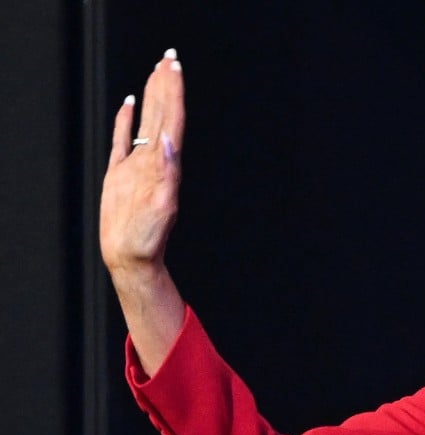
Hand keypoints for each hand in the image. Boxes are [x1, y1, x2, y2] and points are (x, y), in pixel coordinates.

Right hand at [100, 48, 185, 274]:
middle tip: (169, 59)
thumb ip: (166, 174)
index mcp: (165, 166)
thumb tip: (169, 142)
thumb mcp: (161, 205)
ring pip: (145, 121)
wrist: (131, 256)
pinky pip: (122, 139)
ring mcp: (136, 165)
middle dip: (166, 86)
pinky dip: (126, 119)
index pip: (171, 120)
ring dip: (152, 97)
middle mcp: (154, 160)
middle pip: (162, 115)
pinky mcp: (119, 173)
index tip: (175, 69)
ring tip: (156, 72)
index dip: (174, 93)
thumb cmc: (147, 238)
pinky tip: (128, 102)